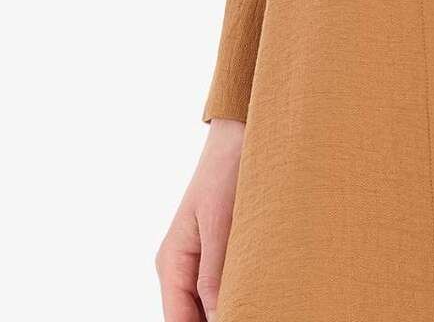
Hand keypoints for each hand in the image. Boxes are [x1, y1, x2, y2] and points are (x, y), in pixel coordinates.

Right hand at [155, 118, 245, 319]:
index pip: (177, 321)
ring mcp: (199, 260)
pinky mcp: (219, 251)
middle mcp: (181, 267)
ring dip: (231, 305)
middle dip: (219, 317)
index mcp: (172, 262)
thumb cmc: (226, 170)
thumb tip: (217, 320)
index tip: (237, 321)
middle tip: (254, 310)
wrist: (241, 132)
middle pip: (192, 316)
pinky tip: (261, 290)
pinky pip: (223, 287)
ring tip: (259, 301)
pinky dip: (238, 292)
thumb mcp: (220, 224)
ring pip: (209, 305)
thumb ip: (214, 276)